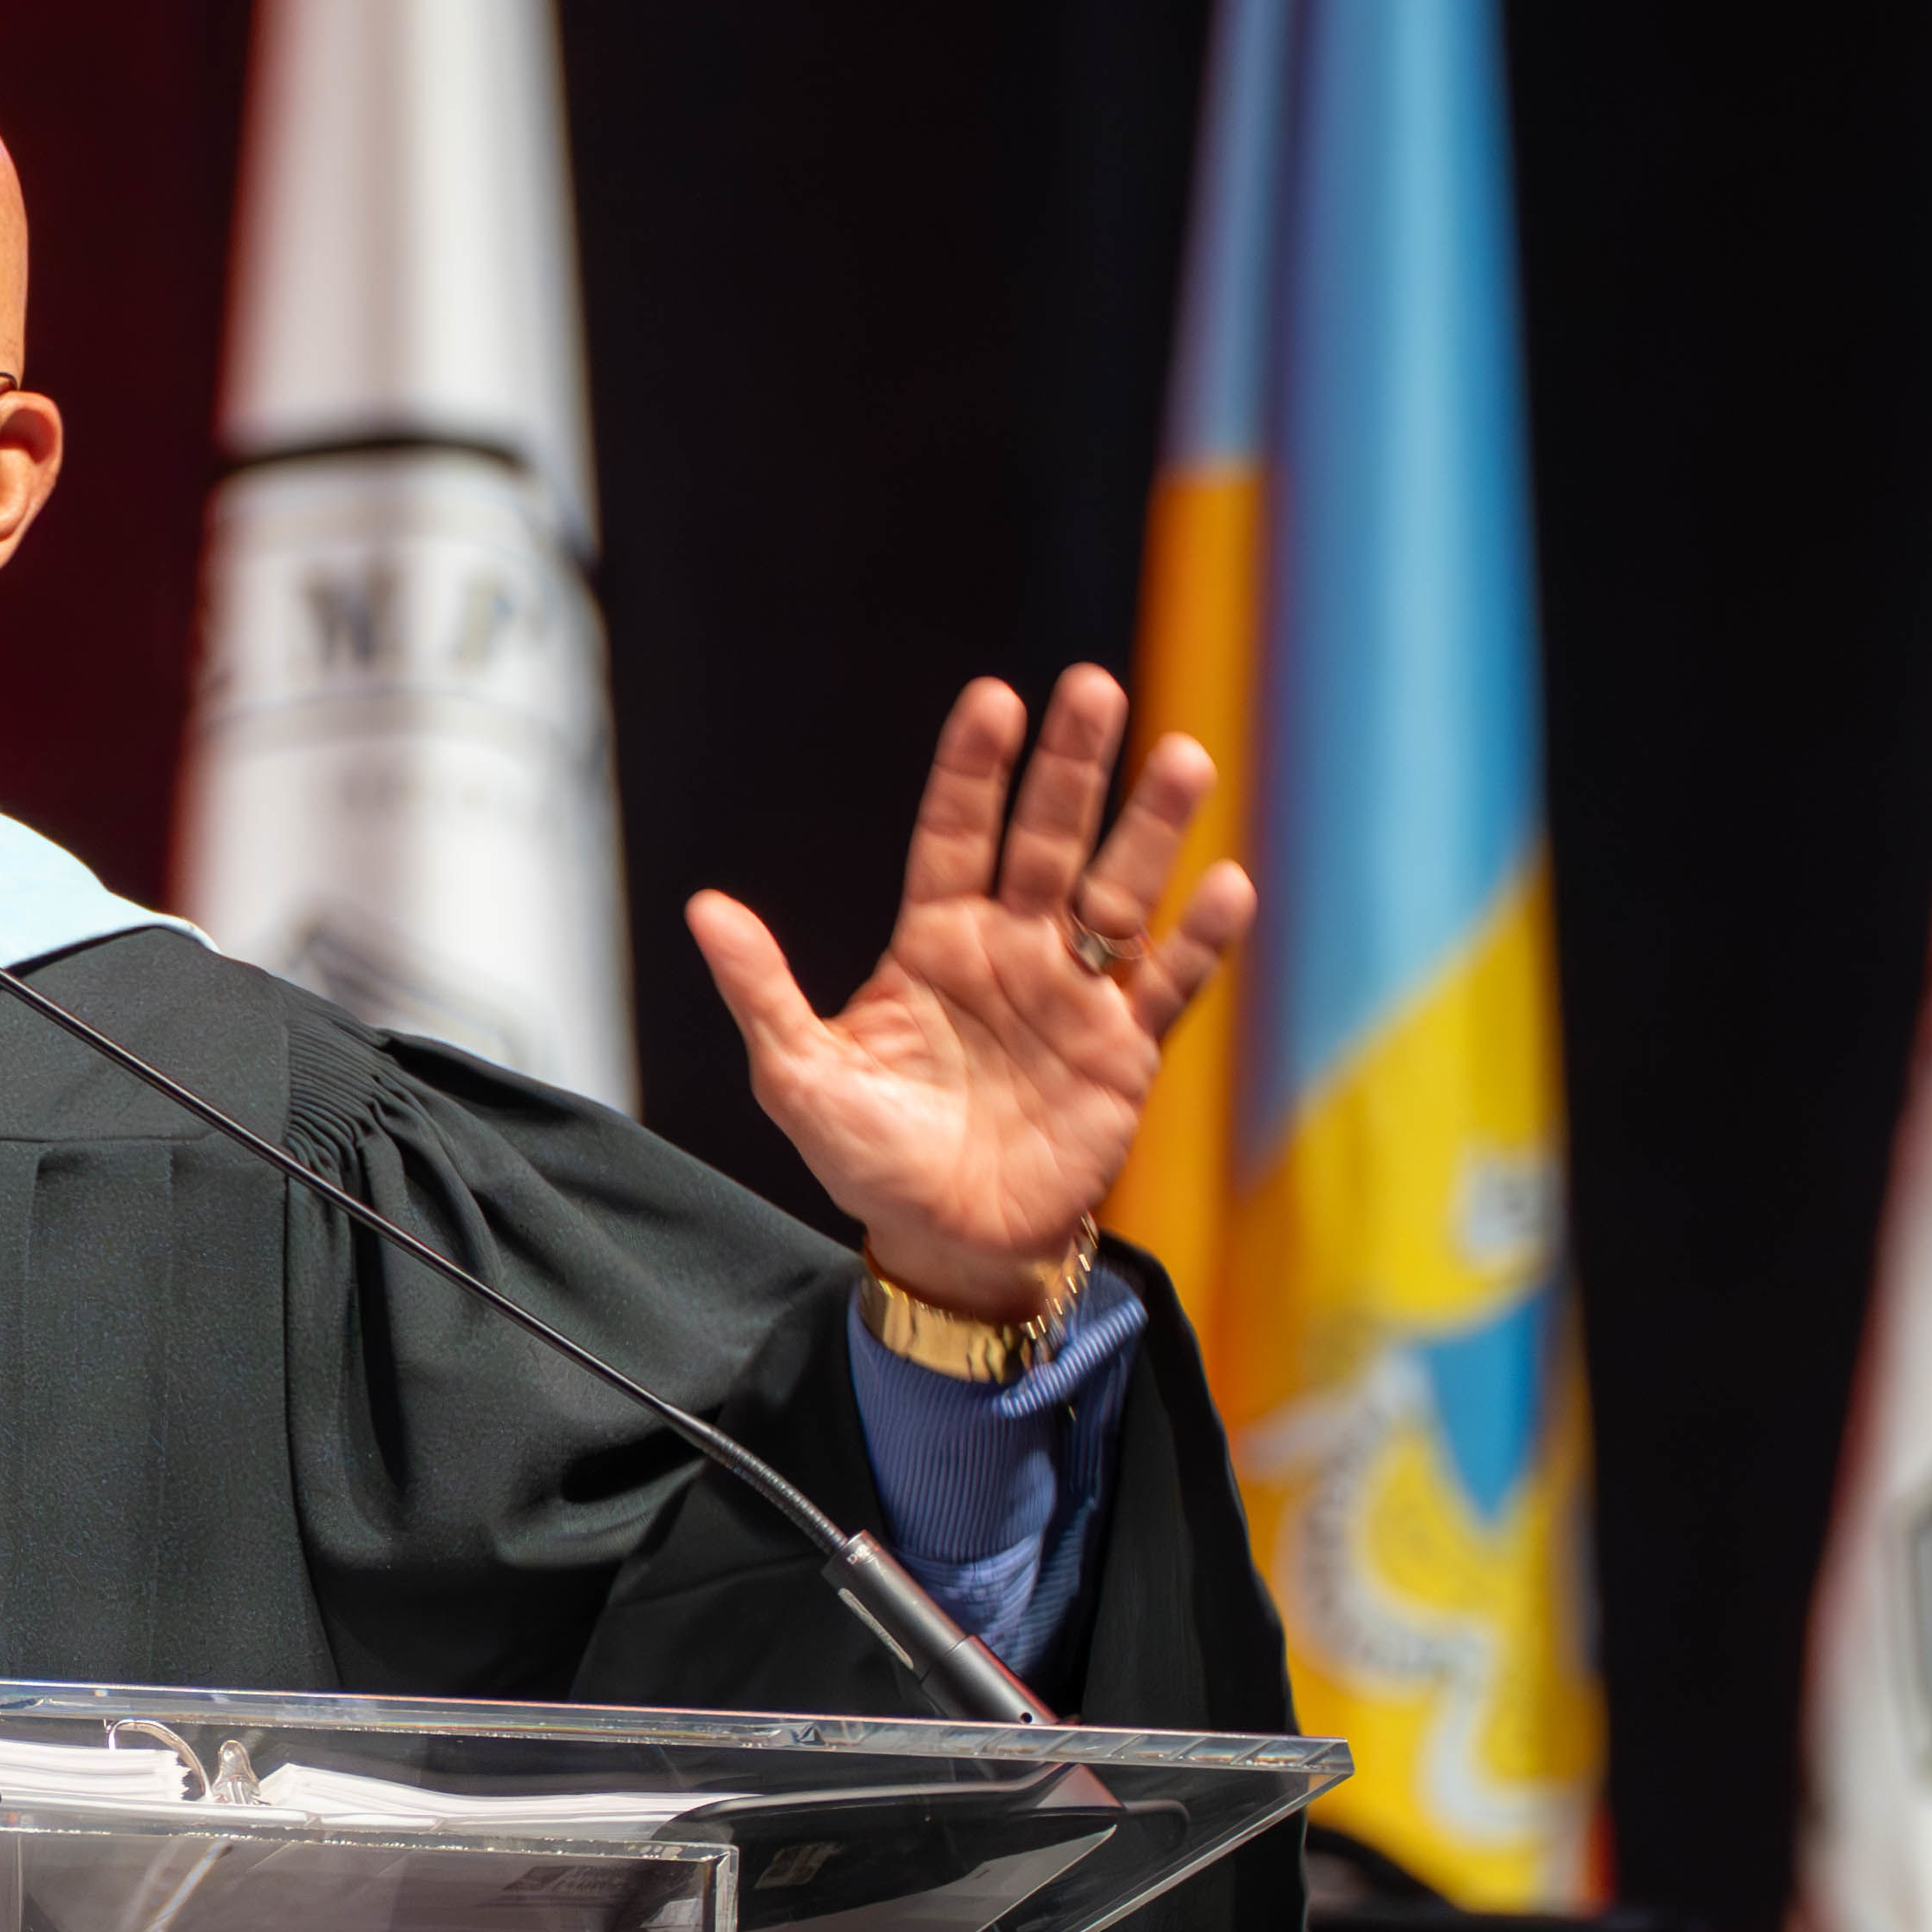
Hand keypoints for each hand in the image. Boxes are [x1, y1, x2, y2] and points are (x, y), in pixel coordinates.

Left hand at [685, 663, 1252, 1321]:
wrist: (947, 1243)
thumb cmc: (869, 1159)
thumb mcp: (800, 1077)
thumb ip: (763, 991)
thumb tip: (705, 908)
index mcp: (934, 942)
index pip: (953, 835)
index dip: (973, 771)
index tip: (993, 700)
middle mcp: (1012, 950)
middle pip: (1046, 840)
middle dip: (1071, 767)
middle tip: (1093, 689)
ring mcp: (1075, 994)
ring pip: (1120, 893)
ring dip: (1151, 830)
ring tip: (1183, 759)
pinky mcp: (1124, 1050)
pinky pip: (1169, 984)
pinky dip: (1199, 939)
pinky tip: (1226, 886)